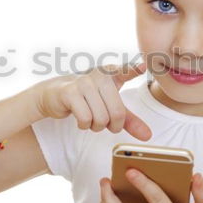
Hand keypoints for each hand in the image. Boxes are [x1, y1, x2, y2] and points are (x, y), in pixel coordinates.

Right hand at [34, 62, 151, 140]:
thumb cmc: (88, 99)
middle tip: (106, 124)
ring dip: (96, 127)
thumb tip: (147, 136)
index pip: (125, 71)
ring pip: (101, 118)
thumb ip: (129, 120)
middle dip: (113, 126)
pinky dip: (84, 125)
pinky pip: (85, 118)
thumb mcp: (110, 107)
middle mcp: (100, 75)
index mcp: (112, 74)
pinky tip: (80, 119)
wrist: (55, 94)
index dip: (134, 69)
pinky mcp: (70, 92)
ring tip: (91, 119)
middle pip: (117, 112)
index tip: (143, 66)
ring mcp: (84, 83)